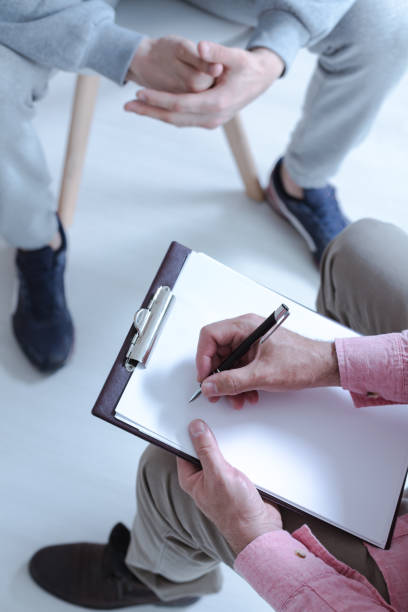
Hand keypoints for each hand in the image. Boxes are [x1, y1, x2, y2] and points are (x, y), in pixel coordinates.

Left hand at [124, 41, 283, 127]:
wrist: (263, 79)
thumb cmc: (249, 66)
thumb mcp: (236, 56)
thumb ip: (217, 52)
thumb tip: (199, 47)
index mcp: (217, 103)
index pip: (179, 104)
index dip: (158, 99)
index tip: (139, 91)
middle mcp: (213, 117)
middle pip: (174, 118)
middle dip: (149, 111)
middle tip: (127, 106)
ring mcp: (211, 122)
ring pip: (177, 121)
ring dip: (155, 115)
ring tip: (134, 108)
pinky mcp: (210, 120)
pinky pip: (183, 120)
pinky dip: (166, 115)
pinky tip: (152, 108)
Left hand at [177, 419, 281, 553]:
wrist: (260, 528)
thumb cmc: (235, 511)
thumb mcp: (218, 474)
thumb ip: (206, 450)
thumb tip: (196, 428)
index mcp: (191, 478)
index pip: (184, 448)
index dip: (188, 432)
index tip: (195, 417)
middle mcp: (203, 478)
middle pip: (203, 448)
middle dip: (212, 436)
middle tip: (217, 422)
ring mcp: (220, 478)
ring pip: (221, 452)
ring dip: (229, 445)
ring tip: (234, 436)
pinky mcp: (235, 478)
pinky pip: (235, 458)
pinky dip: (240, 452)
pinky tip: (246, 448)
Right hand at [196, 314, 339, 408]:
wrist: (324, 367)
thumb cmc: (302, 361)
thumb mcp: (262, 375)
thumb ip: (232, 381)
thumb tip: (210, 386)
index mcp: (245, 326)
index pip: (210, 336)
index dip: (203, 358)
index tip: (205, 377)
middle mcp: (246, 331)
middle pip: (217, 351)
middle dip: (217, 376)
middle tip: (215, 393)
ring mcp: (252, 343)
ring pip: (228, 363)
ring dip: (229, 383)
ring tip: (237, 399)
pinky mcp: (258, 354)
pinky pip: (240, 368)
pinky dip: (240, 383)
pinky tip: (248, 395)